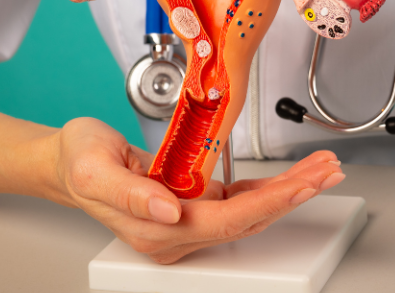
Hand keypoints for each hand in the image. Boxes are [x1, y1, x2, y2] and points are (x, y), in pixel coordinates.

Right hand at [53, 117, 344, 263]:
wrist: (67, 161)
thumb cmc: (78, 161)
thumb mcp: (95, 169)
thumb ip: (132, 194)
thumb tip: (171, 211)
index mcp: (156, 229)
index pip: (226, 221)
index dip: (268, 203)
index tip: (301, 185)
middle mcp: (175, 232)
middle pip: (247, 220)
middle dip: (292, 195)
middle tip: (326, 171)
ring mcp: (184, 222)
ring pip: (248, 213)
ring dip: (287, 191)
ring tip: (319, 169)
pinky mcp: (189, 206)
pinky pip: (236, 203)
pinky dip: (265, 190)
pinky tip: (288, 179)